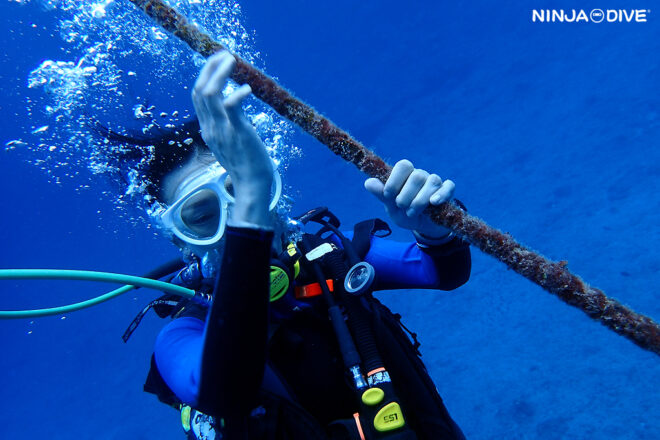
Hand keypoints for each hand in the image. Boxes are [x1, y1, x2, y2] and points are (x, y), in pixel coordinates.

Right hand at [192, 51, 272, 226]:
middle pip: (200, 90)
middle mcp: (210, 127)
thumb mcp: (230, 141)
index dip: (205, 75)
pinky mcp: (238, 132)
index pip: (198, 96)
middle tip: (224, 54)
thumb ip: (228, 124)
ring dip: (220, 73)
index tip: (217, 62)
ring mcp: (222, 130)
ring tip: (232, 60)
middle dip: (210, 68)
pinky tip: (248, 89)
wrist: (251, 185)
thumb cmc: (246, 164)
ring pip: (210, 94)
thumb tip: (234, 106)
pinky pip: (232, 107)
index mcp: (208, 128)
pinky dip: (238, 94)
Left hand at [364, 159, 454, 241]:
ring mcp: (435, 182)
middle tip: (401, 207)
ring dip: (420, 200)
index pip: (404, 165)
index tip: (388, 196)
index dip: (395, 180)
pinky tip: (433, 203)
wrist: (422, 226)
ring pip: (432, 182)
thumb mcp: (391, 207)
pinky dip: (441, 194)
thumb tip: (368, 182)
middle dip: (406, 195)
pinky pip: (448, 187)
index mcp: (406, 175)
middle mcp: (421, 175)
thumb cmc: (404, 213)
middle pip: (417, 176)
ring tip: (412, 213)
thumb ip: (381, 194)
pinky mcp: (447, 191)